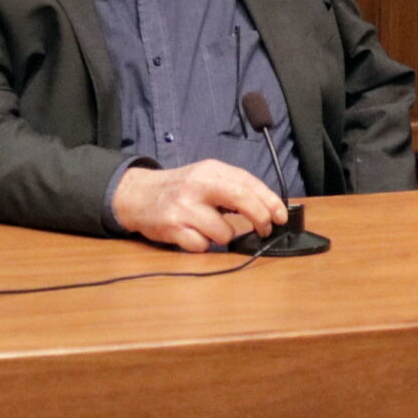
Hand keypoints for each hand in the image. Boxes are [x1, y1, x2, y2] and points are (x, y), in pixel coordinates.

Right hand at [112, 161, 288, 252]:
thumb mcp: (205, 177)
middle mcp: (197, 185)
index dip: (269, 201)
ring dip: (224, 236)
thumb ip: (233, 187)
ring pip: (224, 232)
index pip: (247, 183)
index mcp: (210, 170)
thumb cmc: (179, 189)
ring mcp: (184, 207)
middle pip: (241, 199)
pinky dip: (202, 245)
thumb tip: (268, 208)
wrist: (137, 195)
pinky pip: (202, 246)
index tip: (281, 216)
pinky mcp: (172, 228)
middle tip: (265, 229)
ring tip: (210, 228)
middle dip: (260, 218)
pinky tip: (192, 234)